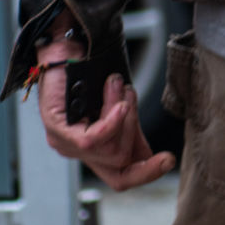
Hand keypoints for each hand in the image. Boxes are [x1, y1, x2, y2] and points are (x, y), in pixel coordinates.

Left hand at [36, 37, 173, 191]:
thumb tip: (152, 158)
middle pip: (119, 163)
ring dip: (122, 115)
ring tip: (118, 87)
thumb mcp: (119, 109)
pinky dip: (112, 123)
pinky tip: (119, 106)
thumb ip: (130, 132)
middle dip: (132, 129)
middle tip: (129, 98)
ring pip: (110, 150)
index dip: (146, 173)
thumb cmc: (89, 73)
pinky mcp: (56, 130)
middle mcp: (74, 151)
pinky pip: (91, 140)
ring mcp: (62, 143)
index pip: (119, 179)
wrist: (67, 45)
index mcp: (90, 150)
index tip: (168, 159)